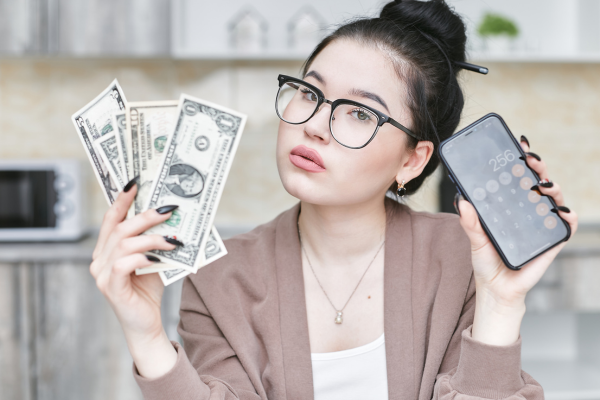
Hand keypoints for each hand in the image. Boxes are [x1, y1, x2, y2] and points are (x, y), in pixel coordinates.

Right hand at [90, 182, 178, 377]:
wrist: (146, 324)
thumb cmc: (148, 290)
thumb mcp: (153, 258)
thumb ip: (155, 240)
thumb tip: (172, 216)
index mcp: (107, 250)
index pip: (111, 219)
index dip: (121, 200)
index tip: (135, 183)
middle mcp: (99, 260)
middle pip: (119, 228)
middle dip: (145, 216)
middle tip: (168, 210)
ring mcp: (102, 275)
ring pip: (123, 244)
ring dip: (151, 238)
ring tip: (172, 240)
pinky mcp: (111, 289)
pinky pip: (123, 265)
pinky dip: (142, 257)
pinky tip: (158, 259)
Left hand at [456, 136, 577, 344]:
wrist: (497, 289)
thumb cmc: (486, 261)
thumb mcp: (475, 239)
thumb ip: (470, 221)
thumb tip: (462, 200)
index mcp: (509, 205)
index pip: (517, 178)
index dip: (521, 160)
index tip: (518, 145)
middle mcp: (528, 211)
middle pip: (538, 182)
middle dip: (537, 167)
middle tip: (530, 160)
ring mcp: (542, 225)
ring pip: (555, 199)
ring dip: (553, 188)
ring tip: (542, 185)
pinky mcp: (552, 242)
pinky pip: (567, 226)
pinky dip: (568, 217)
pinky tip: (560, 213)